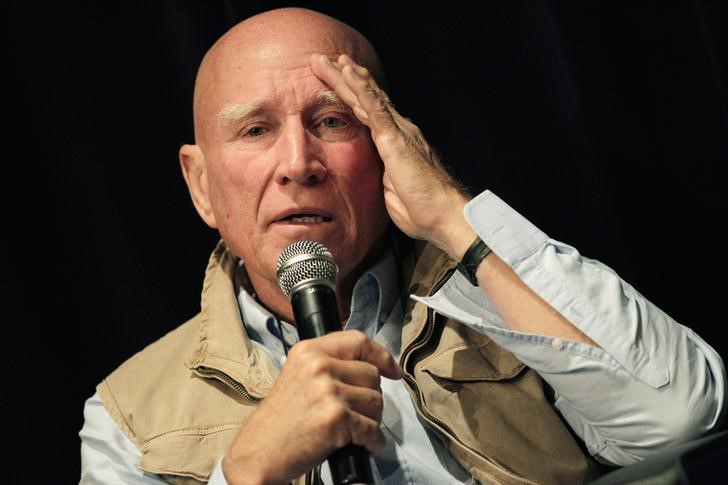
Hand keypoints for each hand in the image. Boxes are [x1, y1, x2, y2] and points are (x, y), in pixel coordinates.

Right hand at [222, 330, 401, 484]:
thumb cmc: (279, 421)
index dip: (381, 355)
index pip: (358, 341)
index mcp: (309, 351)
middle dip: (369, 397)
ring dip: (371, 421)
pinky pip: (372, 429)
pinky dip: (372, 442)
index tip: (392, 370)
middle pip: (372, 374)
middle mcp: (319, 366)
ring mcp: (328, 391)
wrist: (258, 453)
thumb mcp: (298, 376)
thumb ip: (329, 364)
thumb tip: (374, 367)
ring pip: (376, 402)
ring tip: (351, 430)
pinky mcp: (336, 418)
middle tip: (353, 414)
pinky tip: (361, 446)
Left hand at [310, 53, 476, 259]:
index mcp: (395, 142)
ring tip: (328, 59)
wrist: (440, 215)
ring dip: (346, 76)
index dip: (352, 95)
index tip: (336, 79)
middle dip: (344, 78)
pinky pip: (375, 108)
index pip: (369, 113)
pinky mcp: (395, 139)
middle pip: (365, 98)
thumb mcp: (391, 188)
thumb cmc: (420, 208)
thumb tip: (375, 170)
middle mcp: (397, 130)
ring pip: (367, 97)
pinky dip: (361, 88)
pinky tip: (349, 71)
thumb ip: (382, 173)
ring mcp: (397, 131)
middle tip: (324, 60)